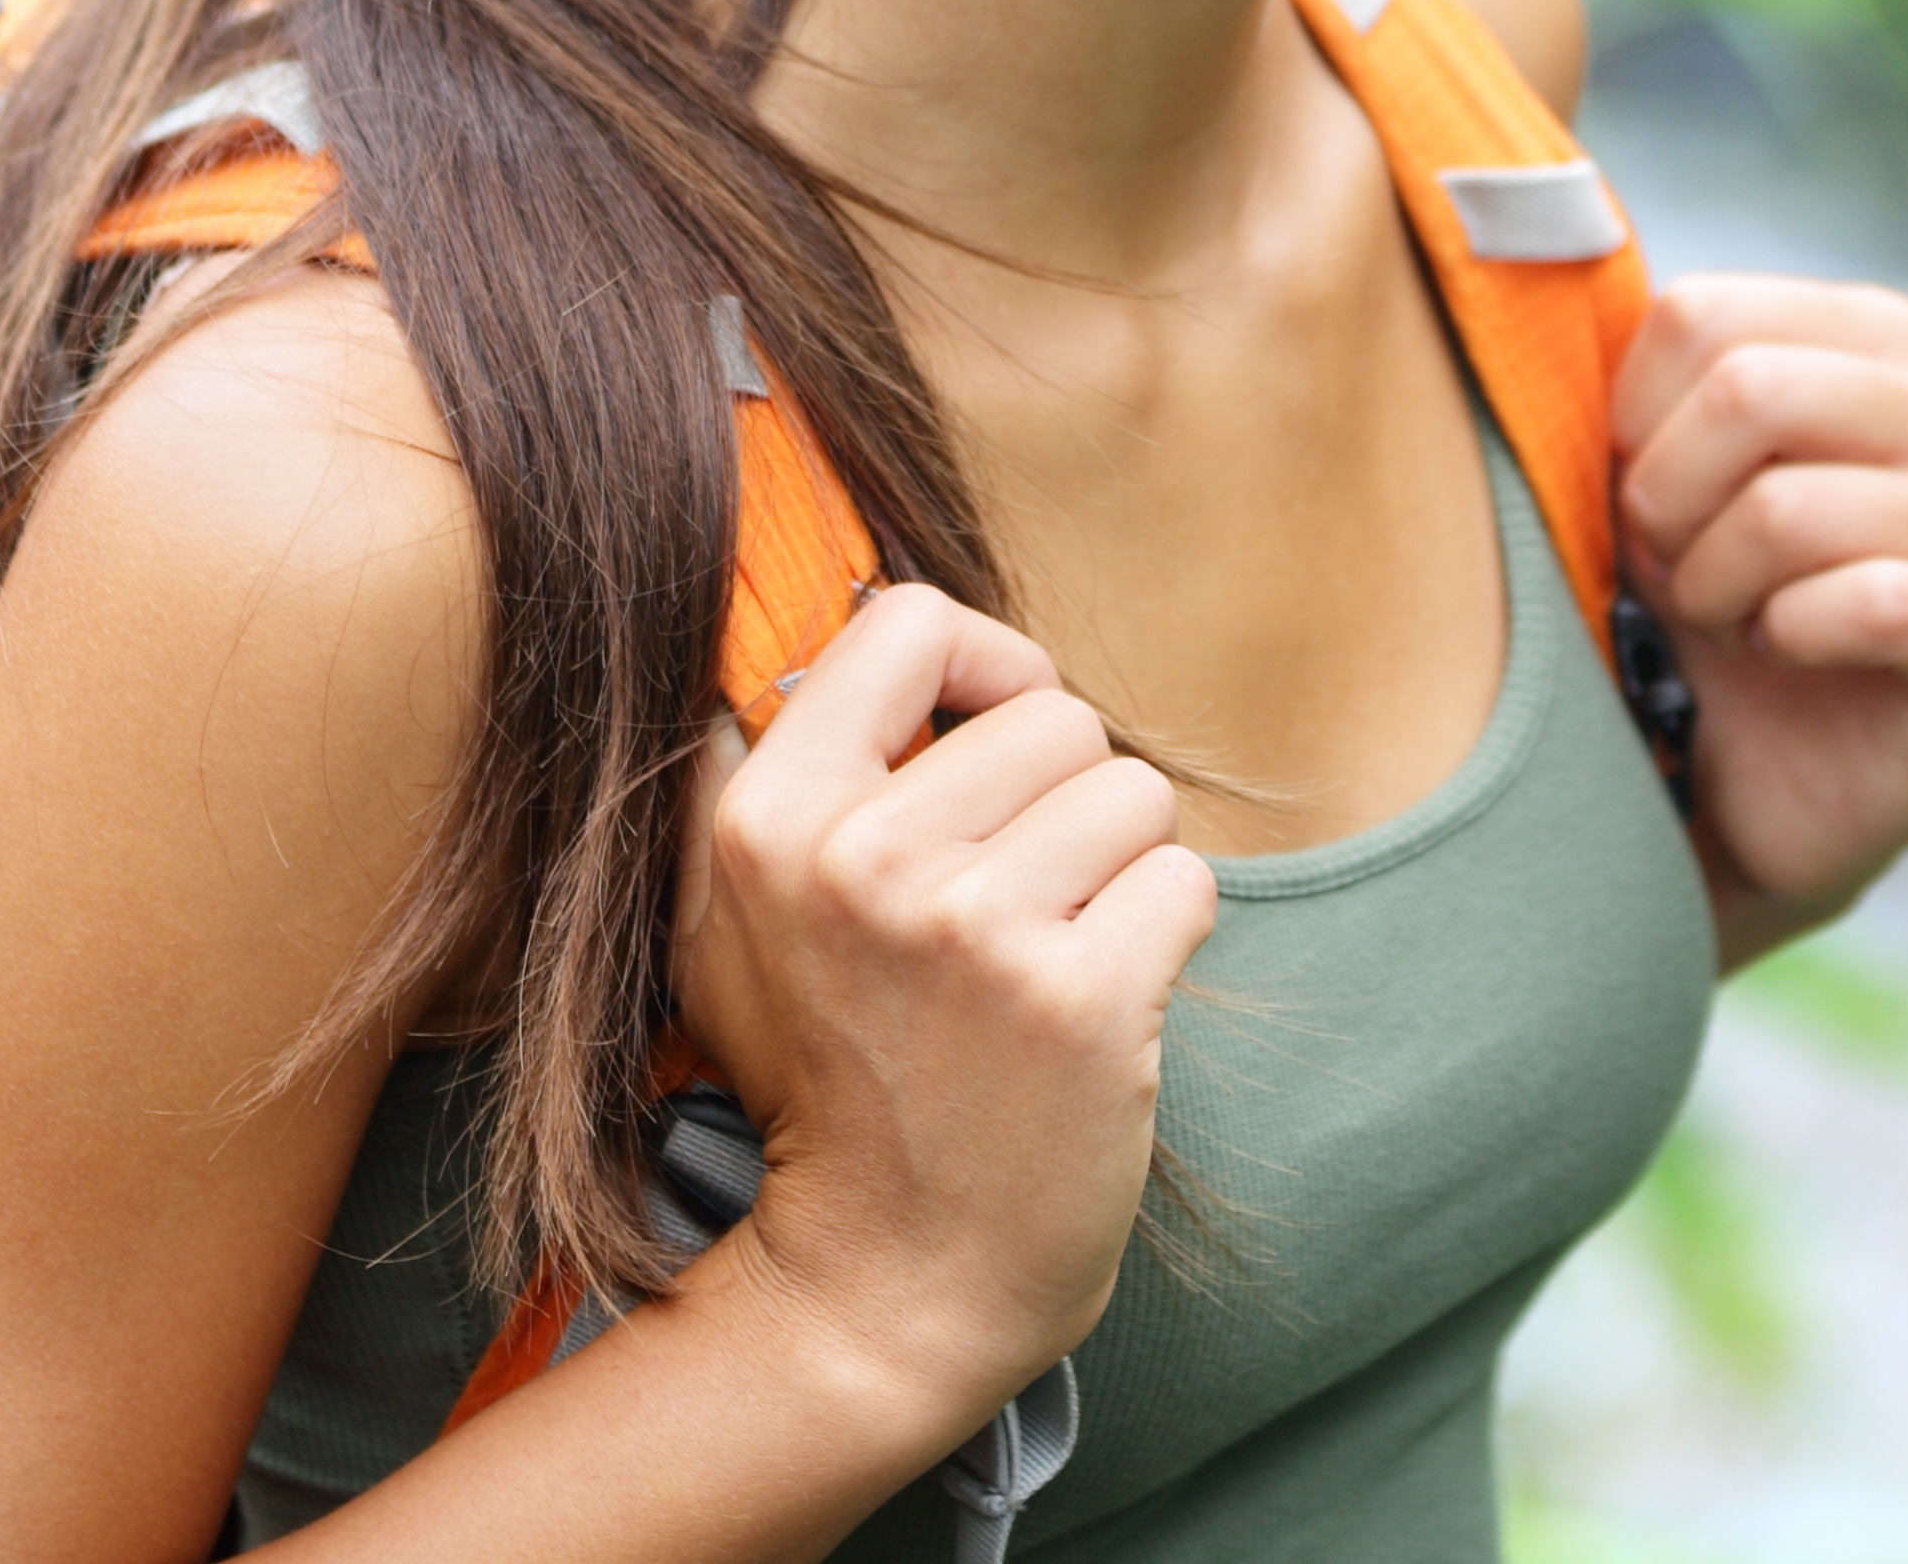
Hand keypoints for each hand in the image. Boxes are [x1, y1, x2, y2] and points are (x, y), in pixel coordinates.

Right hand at [671, 585, 1216, 1444]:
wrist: (887, 1285)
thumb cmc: (822, 1086)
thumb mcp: (724, 918)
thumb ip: (748, 766)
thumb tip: (820, 625)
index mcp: (771, 818)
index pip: (907, 622)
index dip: (976, 665)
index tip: (987, 739)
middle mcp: (864, 859)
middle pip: (1050, 714)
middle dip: (1060, 796)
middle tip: (1019, 899)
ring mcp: (976, 930)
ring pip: (1128, 790)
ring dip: (1117, 866)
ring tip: (1055, 951)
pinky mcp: (1084, 1000)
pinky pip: (1183, 878)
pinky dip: (1162, 932)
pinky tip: (1102, 1002)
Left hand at [1614, 272, 1907, 963]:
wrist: (1741, 768)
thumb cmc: (1688, 587)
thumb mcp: (1639, 462)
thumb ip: (1623, 365)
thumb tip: (1549, 280)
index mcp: (1871, 334)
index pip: (1701, 313)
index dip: (1630, 416)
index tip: (1634, 484)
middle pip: (1752, 390)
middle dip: (1668, 498)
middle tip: (1671, 564)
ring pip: (1793, 509)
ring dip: (1715, 583)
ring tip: (1729, 616)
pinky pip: (1873, 603)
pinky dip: (1790, 637)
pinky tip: (1790, 654)